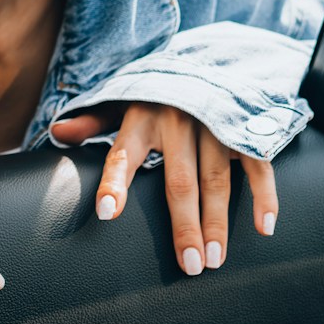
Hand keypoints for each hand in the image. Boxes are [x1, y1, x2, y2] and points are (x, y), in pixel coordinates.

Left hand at [50, 103, 277, 275]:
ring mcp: (213, 124)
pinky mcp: (242, 127)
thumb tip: (58, 132)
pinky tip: (264, 227)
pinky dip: (263, 194)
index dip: (116, 183)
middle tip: (189, 265)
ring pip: (216, 180)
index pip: (123, 154)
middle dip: (185, 225)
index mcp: (141, 118)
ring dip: (218, 222)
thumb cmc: (156, 93)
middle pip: (180, 181)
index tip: (107, 213)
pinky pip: (255, 164)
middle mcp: (177, 121)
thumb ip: (93, 121)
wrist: (206, 58)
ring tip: (215, 259)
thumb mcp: (120, 100)